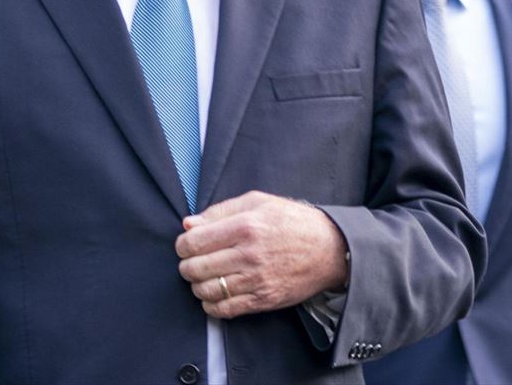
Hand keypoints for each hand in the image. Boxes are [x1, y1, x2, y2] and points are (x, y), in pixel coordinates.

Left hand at [175, 191, 348, 318]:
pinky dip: (211, 305)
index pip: (194, 242)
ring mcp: (256, 280)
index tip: (185, 245)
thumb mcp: (257, 202)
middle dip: (186, 266)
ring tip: (204, 277)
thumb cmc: (292, 221)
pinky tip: (215, 294)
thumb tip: (189, 224)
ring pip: (206, 291)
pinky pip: (225, 310)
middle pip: (196, 268)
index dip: (182, 245)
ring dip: (197, 286)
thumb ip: (220, 211)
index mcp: (245, 226)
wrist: (329, 248)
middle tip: (191, 262)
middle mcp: (248, 254)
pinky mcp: (264, 300)